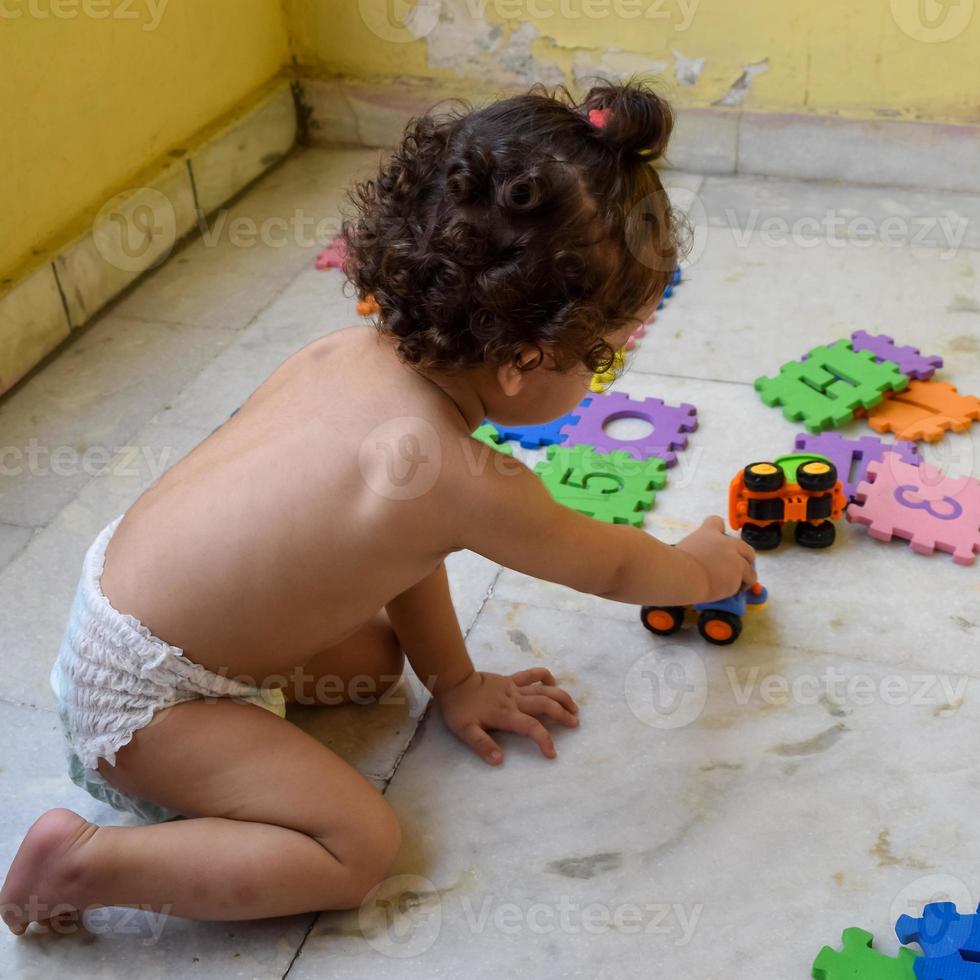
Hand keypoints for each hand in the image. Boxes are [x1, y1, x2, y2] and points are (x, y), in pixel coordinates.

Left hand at [437, 667, 578, 764]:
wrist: (454, 681)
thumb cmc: (459, 709)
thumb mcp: (465, 731)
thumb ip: (482, 745)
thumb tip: (499, 760)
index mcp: (505, 715)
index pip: (531, 727)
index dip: (544, 740)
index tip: (552, 753)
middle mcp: (514, 700)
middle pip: (545, 705)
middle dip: (562, 715)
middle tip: (575, 724)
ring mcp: (514, 688)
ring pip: (543, 690)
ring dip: (560, 697)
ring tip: (573, 707)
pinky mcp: (510, 679)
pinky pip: (530, 674)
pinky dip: (543, 675)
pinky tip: (552, 681)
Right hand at [676, 516, 756, 600]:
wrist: (682, 575)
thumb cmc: (675, 566)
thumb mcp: (682, 552)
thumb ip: (696, 553)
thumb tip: (695, 566)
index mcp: (707, 534)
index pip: (716, 522)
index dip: (719, 532)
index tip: (717, 542)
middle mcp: (725, 542)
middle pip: (744, 547)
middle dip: (744, 559)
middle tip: (736, 570)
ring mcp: (735, 556)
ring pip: (750, 565)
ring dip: (745, 575)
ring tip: (736, 585)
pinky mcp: (741, 570)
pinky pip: (749, 579)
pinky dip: (743, 586)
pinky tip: (733, 591)